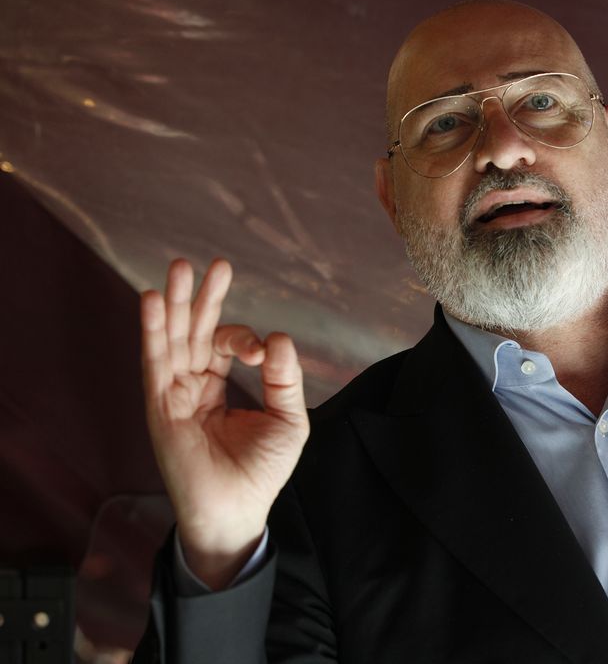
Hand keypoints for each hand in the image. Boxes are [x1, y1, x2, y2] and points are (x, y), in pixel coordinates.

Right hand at [141, 259, 309, 588]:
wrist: (237, 510)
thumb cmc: (263, 471)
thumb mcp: (287, 419)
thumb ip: (284, 378)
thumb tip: (279, 336)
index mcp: (221, 387)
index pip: (227, 346)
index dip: (245, 339)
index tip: (263, 353)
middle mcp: (194, 386)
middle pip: (196, 332)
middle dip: (203, 298)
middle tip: (212, 263)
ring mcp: (175, 395)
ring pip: (174, 340)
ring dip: (176, 304)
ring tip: (179, 267)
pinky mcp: (161, 407)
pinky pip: (156, 362)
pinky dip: (154, 330)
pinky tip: (154, 301)